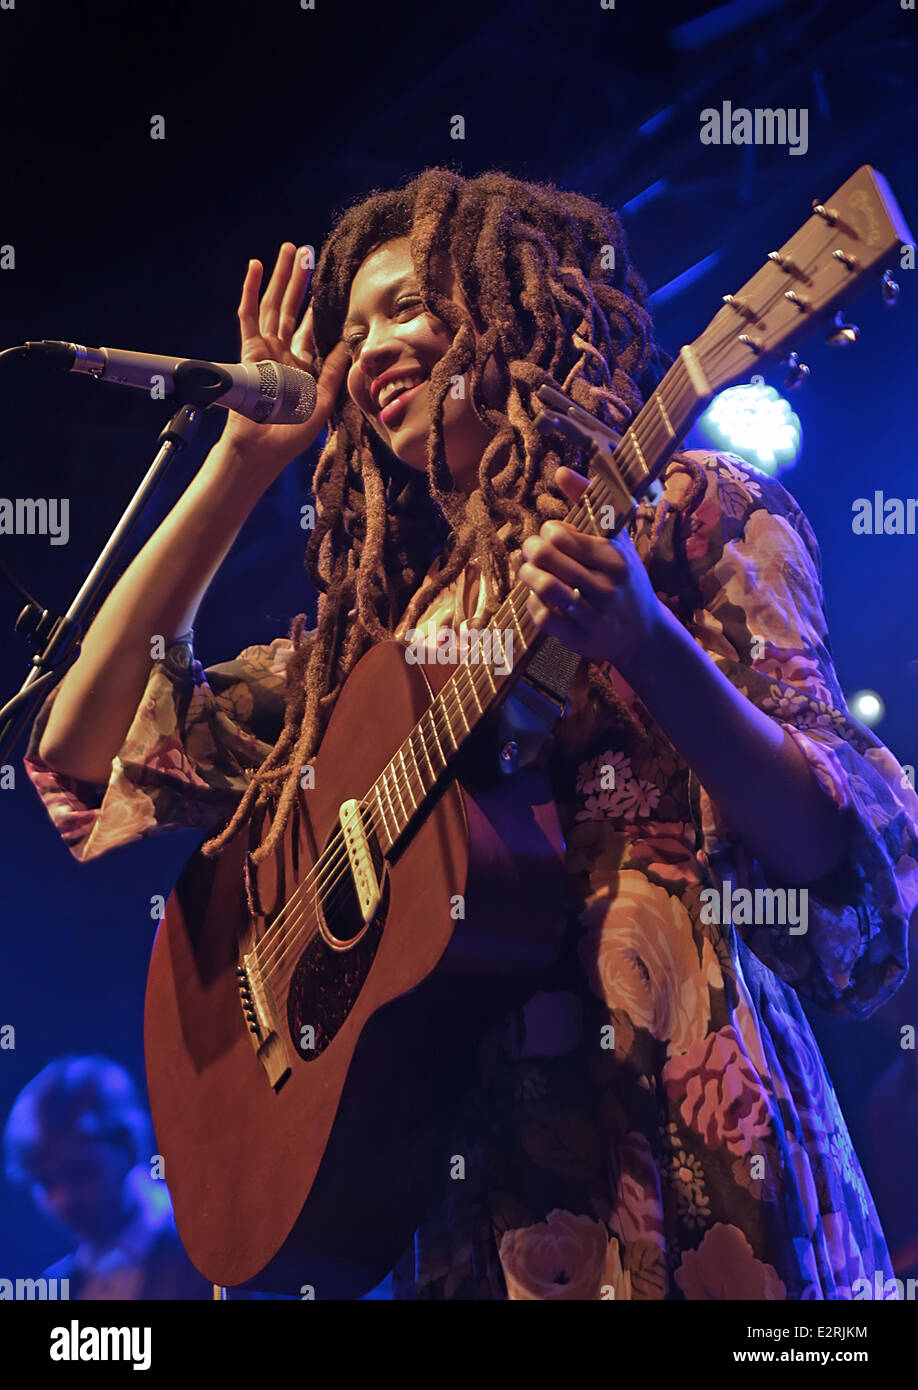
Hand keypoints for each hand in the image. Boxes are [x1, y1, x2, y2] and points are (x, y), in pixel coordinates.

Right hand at [218, 241, 349, 477]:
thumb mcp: (323, 401)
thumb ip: (334, 372)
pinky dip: (251, 289)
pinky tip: (256, 265)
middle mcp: (281, 354)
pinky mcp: (249, 349)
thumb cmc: (290, 434)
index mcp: (300, 366)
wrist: (262, 447)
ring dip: (280, 276)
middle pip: (291, 309)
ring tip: (288, 250)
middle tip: (306, 254)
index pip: (309, 329)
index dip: (317, 307)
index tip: (327, 283)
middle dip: (298, 281)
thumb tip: (351, 346)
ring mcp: (264, 349)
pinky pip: (249, 314)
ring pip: (274, 304)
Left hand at [518, 466, 667, 680]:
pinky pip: (544, 617)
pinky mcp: (580, 638)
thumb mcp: (617, 540)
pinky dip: (533, 603)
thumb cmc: (626, 578)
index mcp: (615, 559)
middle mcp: (606, 587)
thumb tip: (561, 470)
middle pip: (549, 558)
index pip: (564, 536)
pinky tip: (535, 596)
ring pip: (545, 587)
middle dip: (531, 549)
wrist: (644, 632)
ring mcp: (593, 615)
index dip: (549, 531)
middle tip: (531, 549)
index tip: (551, 534)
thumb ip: (590, 504)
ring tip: (526, 568)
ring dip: (526, 574)